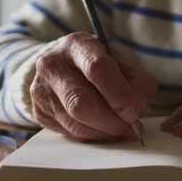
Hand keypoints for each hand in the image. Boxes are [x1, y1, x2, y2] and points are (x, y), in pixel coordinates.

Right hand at [29, 32, 156, 140]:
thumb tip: (142, 101)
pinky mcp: (39, 112)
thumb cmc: (99, 61)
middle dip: (113, 120)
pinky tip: (105, 129)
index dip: (120, 94)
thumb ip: (136, 77)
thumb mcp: (120, 59)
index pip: (97, 69)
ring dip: (106, 132)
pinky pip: (70, 134)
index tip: (136, 110)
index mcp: (76, 45)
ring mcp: (40, 90)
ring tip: (122, 128)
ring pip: (76, 123)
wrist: (65, 65)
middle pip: (81, 103)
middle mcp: (52, 65)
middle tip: (132, 125)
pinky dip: (94, 136)